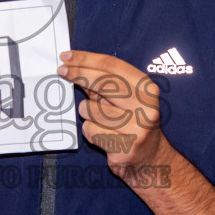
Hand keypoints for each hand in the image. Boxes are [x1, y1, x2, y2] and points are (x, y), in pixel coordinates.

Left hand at [56, 50, 167, 173]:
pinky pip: (91, 130)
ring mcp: (136, 129)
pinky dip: (90, 130)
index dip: (87, 59)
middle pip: (103, 83)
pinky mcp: (124, 148)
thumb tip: (75, 66)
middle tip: (62, 71)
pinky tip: (102, 134)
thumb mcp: (125, 99)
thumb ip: (103, 83)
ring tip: (98, 119)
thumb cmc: (133, 123)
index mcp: (147, 89)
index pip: (112, 66)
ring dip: (87, 112)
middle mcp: (145, 107)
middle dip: (79, 74)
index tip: (67, 56)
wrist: (151, 158)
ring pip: (91, 109)